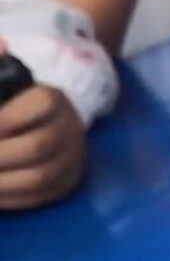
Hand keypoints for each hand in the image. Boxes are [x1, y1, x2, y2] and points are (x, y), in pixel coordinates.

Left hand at [0, 81, 86, 211]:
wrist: (43, 124)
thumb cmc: (10, 105)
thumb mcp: (2, 88)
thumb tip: (0, 61)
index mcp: (53, 98)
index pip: (42, 103)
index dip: (7, 119)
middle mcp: (70, 127)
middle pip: (37, 146)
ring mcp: (72, 157)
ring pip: (39, 177)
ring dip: (1, 182)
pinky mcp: (67, 182)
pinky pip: (39, 197)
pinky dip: (8, 198)